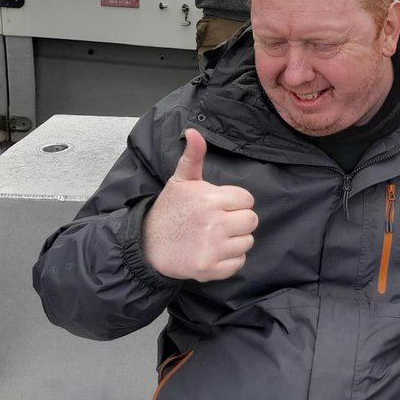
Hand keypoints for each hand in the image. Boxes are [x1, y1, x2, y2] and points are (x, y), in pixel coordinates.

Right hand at [143, 128, 258, 281]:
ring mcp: (213, 248)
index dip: (235, 202)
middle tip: (220, 222)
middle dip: (239, 220)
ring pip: (247, 242)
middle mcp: (214, 224)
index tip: (219, 205)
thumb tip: (194, 131)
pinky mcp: (210, 269)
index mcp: (210, 199)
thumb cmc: (170, 210)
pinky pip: (238, 263)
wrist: (147, 245)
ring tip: (215, 237)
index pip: (247, 199)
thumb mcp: (181, 180)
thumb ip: (193, 156)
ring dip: (235, 241)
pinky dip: (229, 261)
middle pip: (251, 221)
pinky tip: (213, 252)